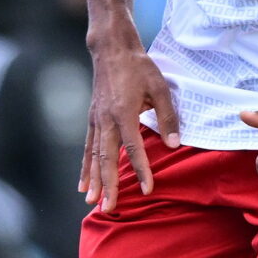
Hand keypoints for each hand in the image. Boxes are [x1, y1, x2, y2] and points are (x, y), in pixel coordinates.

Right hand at [83, 43, 179, 210]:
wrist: (112, 50)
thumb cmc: (139, 67)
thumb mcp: (160, 88)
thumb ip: (167, 117)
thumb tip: (174, 145)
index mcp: (124, 112)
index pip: (133, 147)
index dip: (141, 169)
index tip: (147, 189)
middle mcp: (106, 120)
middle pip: (106, 158)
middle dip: (108, 185)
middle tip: (109, 208)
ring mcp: (96, 121)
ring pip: (93, 156)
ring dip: (94, 181)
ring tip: (92, 202)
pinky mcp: (92, 120)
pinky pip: (87, 149)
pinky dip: (85, 168)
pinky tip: (83, 185)